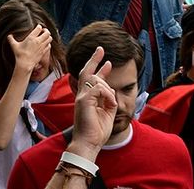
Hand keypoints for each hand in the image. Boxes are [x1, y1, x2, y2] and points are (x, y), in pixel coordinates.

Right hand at [8, 23, 52, 74]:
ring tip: (45, 37)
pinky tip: (45, 44)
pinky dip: (48, 44)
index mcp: (31, 37)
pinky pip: (49, 45)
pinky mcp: (43, 52)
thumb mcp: (14, 46)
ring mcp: (42, 47)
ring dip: (48, 37)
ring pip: (50, 38)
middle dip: (46, 30)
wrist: (25, 64)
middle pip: (47, 32)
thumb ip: (11, 39)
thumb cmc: (19, 55)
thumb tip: (9, 36)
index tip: (38, 27)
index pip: (39, 28)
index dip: (39, 26)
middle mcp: (38, 41)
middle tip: (43, 31)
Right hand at [67, 46, 116, 161]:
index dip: (99, 68)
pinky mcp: (84, 100)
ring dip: (108, 89)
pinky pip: (99, 88)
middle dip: (95, 59)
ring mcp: (82, 97)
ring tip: (112, 103)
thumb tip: (111, 92)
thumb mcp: (107, 113)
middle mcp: (82, 95)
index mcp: (88, 98)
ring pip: (96, 80)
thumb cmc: (97, 132)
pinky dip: (108, 95)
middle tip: (100, 49)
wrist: (89, 144)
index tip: (106, 62)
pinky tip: (111, 104)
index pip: (92, 79)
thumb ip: (108, 100)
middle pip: (87, 72)